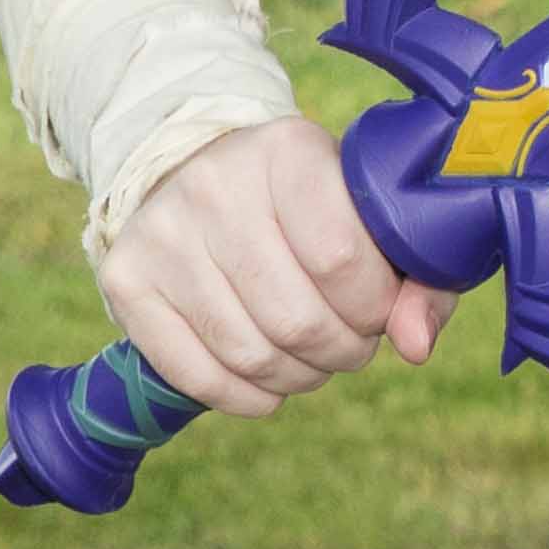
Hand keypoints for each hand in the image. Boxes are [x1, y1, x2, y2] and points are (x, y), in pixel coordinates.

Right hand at [96, 116, 441, 416]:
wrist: (202, 172)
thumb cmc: (312, 208)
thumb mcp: (374, 218)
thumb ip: (420, 278)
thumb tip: (417, 347)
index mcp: (288, 151)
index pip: (342, 259)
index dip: (374, 308)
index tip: (378, 308)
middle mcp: (214, 185)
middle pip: (298, 319)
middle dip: (342, 351)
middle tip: (348, 340)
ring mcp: (163, 234)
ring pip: (251, 355)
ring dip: (300, 377)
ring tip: (311, 355)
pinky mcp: (127, 280)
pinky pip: (198, 377)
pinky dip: (249, 398)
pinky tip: (268, 380)